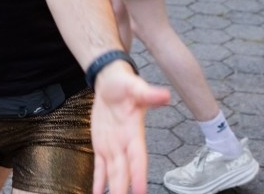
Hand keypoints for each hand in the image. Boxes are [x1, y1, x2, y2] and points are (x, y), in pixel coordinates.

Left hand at [90, 64, 170, 193]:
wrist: (109, 81)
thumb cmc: (124, 83)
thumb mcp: (134, 86)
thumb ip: (148, 93)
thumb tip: (166, 95)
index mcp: (134, 132)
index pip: (138, 158)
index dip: (139, 174)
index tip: (140, 190)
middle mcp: (124, 144)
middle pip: (125, 172)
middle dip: (124, 189)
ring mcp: (113, 146)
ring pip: (113, 174)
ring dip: (113, 189)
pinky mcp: (101, 145)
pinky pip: (100, 167)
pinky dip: (99, 181)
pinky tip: (97, 193)